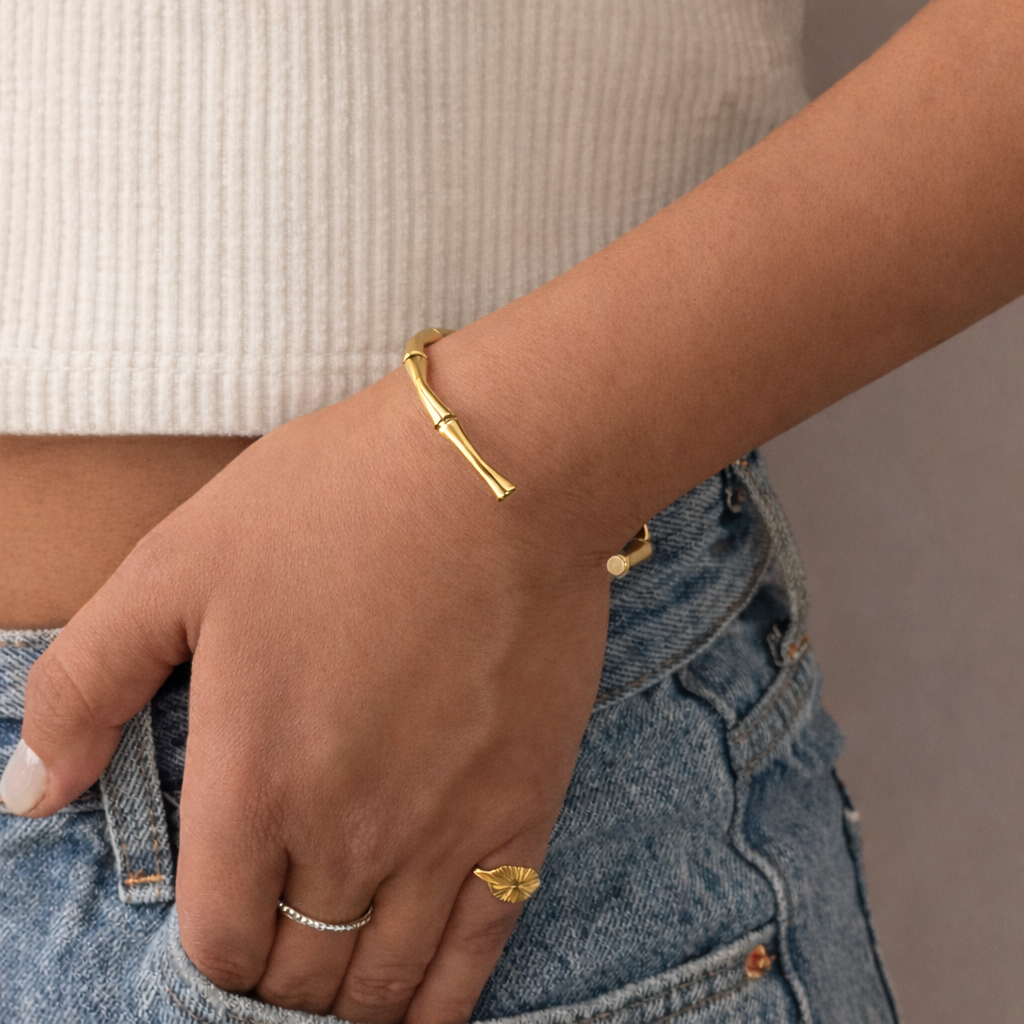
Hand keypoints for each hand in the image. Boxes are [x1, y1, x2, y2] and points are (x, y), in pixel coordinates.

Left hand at [13, 366, 612, 1020]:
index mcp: (253, 778)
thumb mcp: (177, 565)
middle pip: (300, 974)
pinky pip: (482, 944)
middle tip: (282, 958)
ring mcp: (445, 829)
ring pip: (384, 978)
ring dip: (350, 1004)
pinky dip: (442, 1001)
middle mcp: (347, 829)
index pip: (217, 941)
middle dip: (278, 983)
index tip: (224, 939)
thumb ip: (86, 684)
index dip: (212, 960)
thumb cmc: (336, 504)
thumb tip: (32, 792)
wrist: (497, 477)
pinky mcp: (523, 807)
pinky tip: (424, 1010)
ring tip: (339, 990)